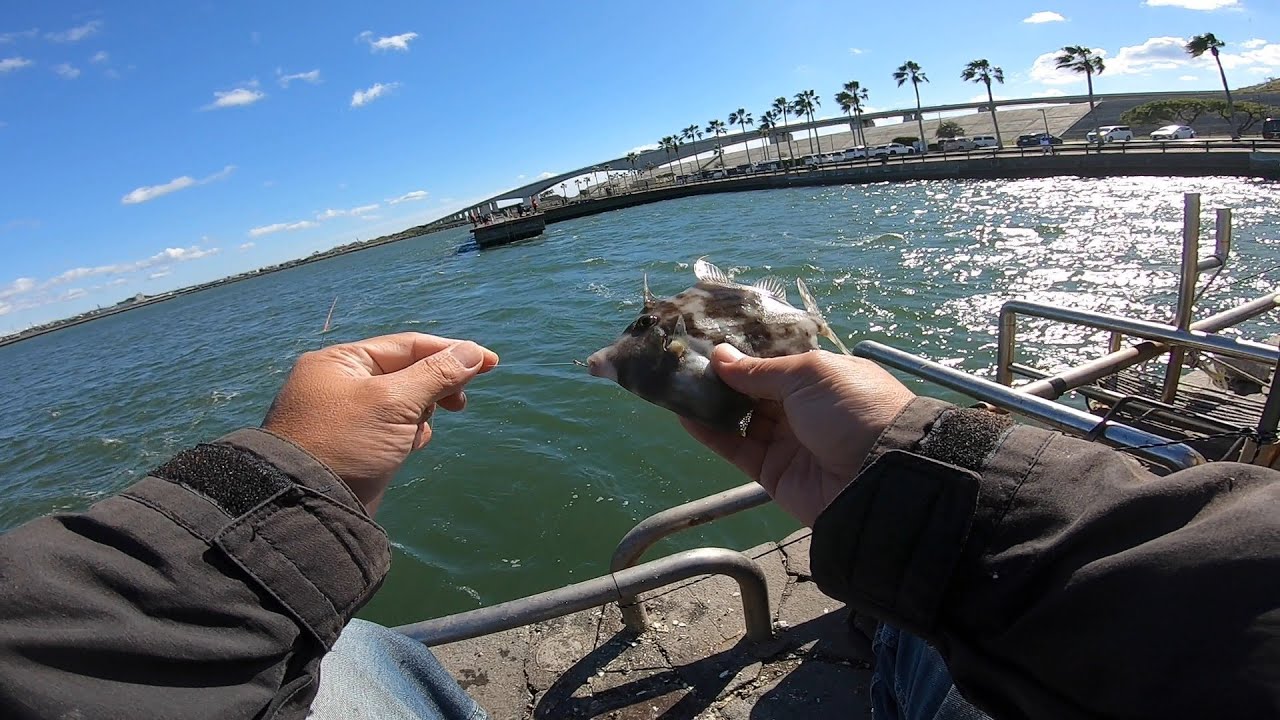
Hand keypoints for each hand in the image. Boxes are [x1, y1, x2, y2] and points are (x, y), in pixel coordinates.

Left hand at [263, 333, 498, 514]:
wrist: (308, 509)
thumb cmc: (347, 444)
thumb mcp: (395, 403)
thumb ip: (436, 374)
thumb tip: (474, 352)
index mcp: (340, 362)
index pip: (407, 346)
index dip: (452, 352)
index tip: (491, 362)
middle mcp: (340, 383)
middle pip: (406, 372)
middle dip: (435, 388)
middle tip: (461, 405)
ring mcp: (345, 416)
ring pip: (403, 402)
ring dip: (421, 414)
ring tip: (418, 432)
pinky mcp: (354, 445)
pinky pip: (393, 428)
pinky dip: (408, 433)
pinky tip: (411, 446)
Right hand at [680, 344, 914, 526]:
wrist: (880, 476)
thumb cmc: (854, 409)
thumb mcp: (809, 375)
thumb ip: (759, 369)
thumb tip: (718, 354)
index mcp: (820, 378)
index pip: (774, 361)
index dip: (744, 351)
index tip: (709, 337)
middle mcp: (803, 407)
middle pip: (753, 388)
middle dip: (722, 375)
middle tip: (684, 358)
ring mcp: (786, 440)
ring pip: (740, 417)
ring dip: (710, 401)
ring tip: (676, 382)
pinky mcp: (771, 471)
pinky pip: (735, 447)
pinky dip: (709, 432)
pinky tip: (684, 413)